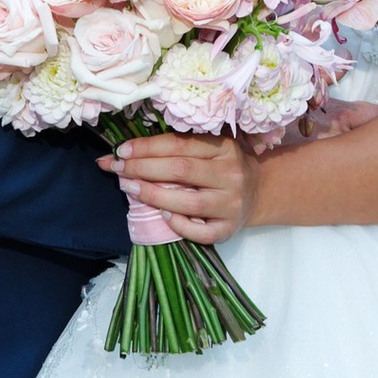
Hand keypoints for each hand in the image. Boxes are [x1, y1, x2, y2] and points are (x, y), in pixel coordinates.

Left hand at [102, 130, 257, 246]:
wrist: (259, 192)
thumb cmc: (222, 167)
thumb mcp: (209, 149)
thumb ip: (175, 149)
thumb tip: (123, 153)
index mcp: (224, 147)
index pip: (179, 145)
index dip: (147, 147)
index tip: (121, 151)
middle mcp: (230, 174)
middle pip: (180, 170)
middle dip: (142, 169)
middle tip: (117, 169)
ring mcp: (231, 204)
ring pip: (189, 202)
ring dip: (153, 196)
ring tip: (130, 189)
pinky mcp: (229, 229)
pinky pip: (200, 232)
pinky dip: (178, 225)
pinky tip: (163, 215)